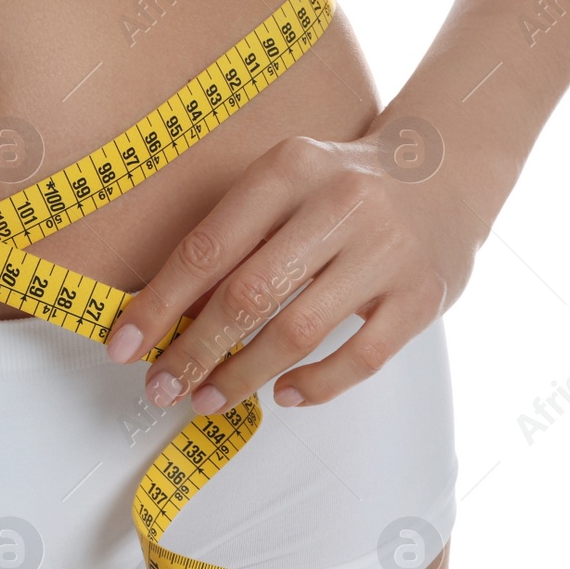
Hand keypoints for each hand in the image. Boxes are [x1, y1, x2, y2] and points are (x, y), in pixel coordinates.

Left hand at [102, 130, 478, 412]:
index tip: (124, 345)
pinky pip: (362, 357)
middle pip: (248, 296)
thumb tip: (169, 318)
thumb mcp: (282, 187)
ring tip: (207, 400)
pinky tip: (282, 395)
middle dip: (193, 351)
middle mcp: (340, 204)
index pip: (207, 248)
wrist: (445, 169)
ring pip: (298, 332)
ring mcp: (387, 251)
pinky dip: (316, 384)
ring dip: (242, 376)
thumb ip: (233, 240)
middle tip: (161, 387)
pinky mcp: (424, 294)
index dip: (159, 304)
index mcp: (289, 170)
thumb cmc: (338, 188)